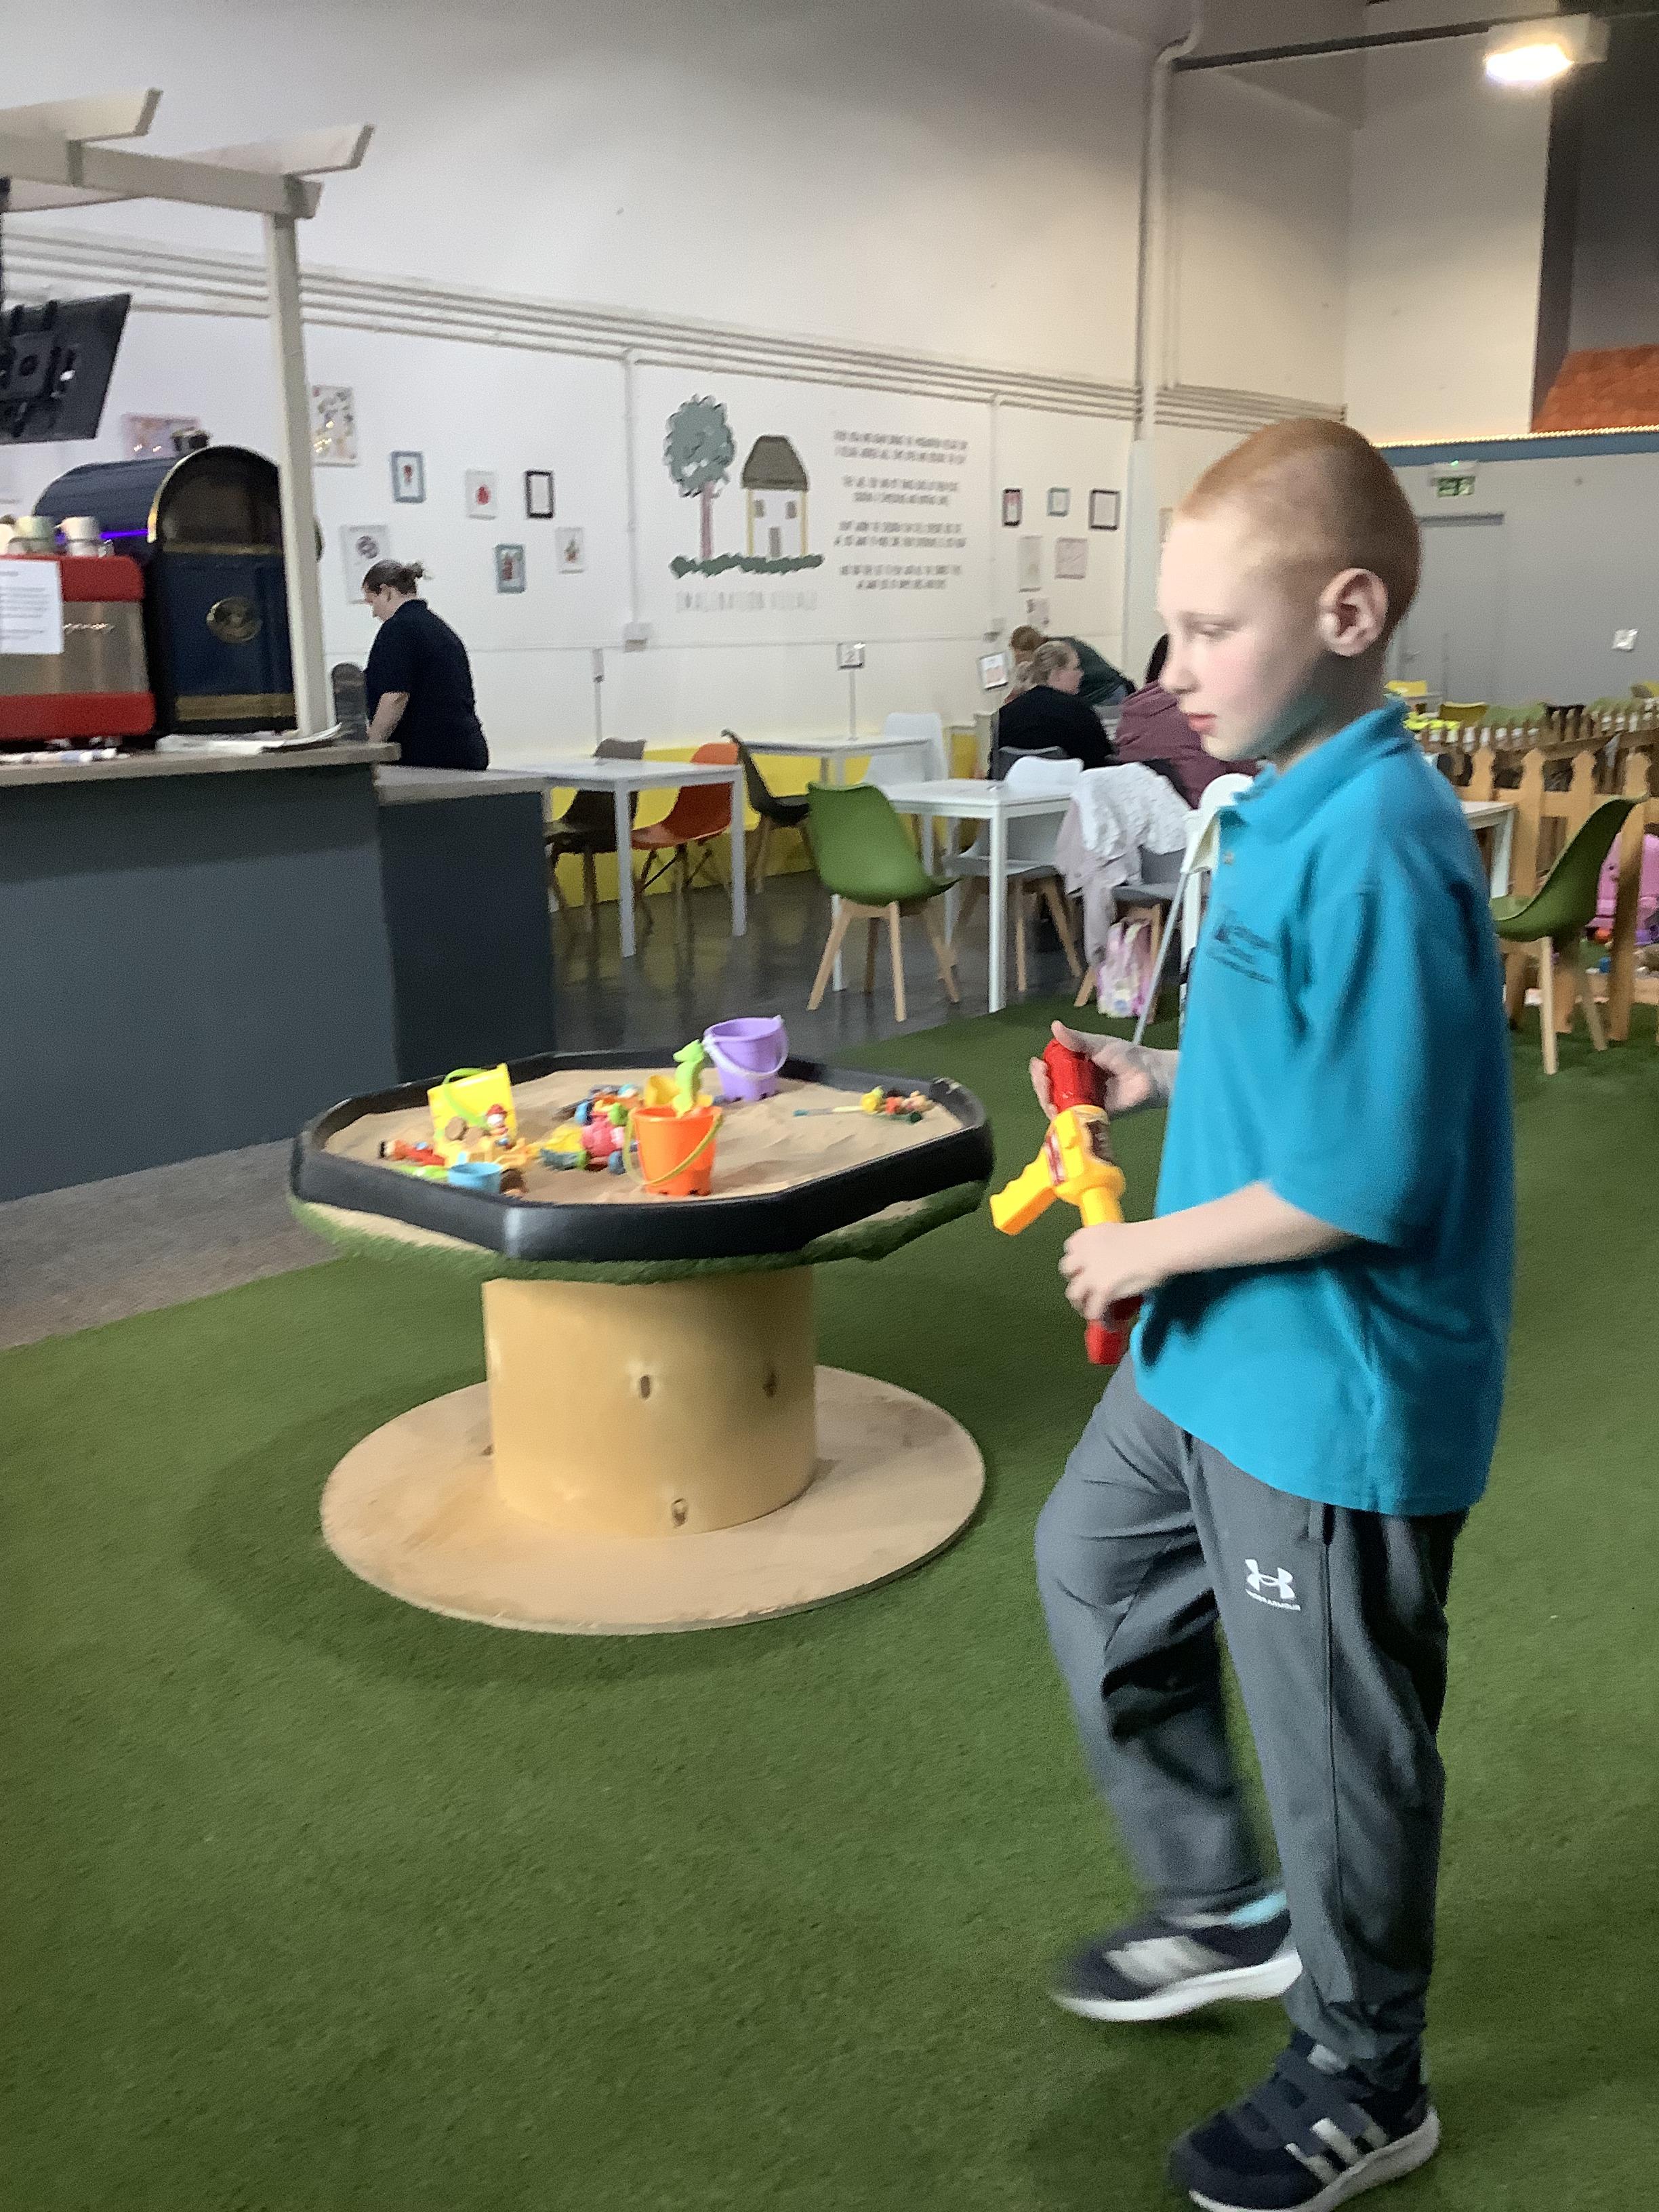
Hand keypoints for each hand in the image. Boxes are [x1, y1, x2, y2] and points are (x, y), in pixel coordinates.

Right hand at [1028, 1022, 1174, 1119]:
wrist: (1151, 1074)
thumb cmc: (1128, 1057)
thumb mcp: (1100, 1044)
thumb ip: (1077, 1040)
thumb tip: (1055, 1026)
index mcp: (1075, 1067)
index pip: (1050, 1070)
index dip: (1040, 1070)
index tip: (1038, 1064)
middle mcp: (1076, 1086)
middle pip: (1050, 1089)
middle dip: (1041, 1085)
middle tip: (1042, 1078)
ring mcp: (1084, 1102)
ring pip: (1058, 1105)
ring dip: (1047, 1100)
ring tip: (1047, 1094)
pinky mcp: (1093, 1116)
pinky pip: (1074, 1119)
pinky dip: (1063, 1117)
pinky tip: (1057, 1111)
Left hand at [1059, 1220, 1168, 1318]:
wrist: (1162, 1245)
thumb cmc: (1153, 1238)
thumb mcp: (1121, 1236)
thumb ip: (1110, 1248)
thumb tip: (1114, 1266)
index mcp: (1090, 1235)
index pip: (1071, 1247)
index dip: (1078, 1261)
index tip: (1086, 1268)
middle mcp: (1085, 1252)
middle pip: (1067, 1270)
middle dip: (1077, 1280)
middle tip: (1089, 1290)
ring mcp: (1091, 1272)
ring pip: (1074, 1294)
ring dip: (1083, 1303)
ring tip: (1095, 1311)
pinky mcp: (1102, 1290)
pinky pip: (1095, 1311)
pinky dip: (1102, 1320)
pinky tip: (1111, 1324)